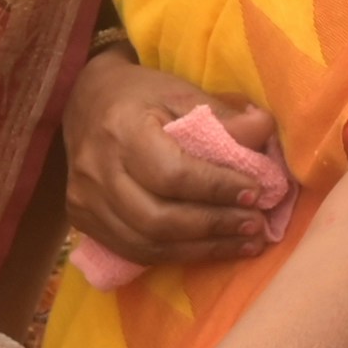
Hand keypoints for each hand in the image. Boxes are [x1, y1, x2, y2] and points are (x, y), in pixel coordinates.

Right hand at [69, 55, 292, 271]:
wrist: (84, 101)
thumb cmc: (140, 95)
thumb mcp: (180, 92)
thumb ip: (222, 115)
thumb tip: (264, 129)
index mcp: (121, 130)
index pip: (172, 174)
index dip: (217, 188)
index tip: (255, 192)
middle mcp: (97, 170)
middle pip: (158, 218)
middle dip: (214, 226)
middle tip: (256, 225)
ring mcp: (86, 200)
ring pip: (147, 244)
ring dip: (203, 249)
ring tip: (244, 243)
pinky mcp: (83, 220)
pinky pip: (134, 251)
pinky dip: (178, 255)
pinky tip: (211, 248)